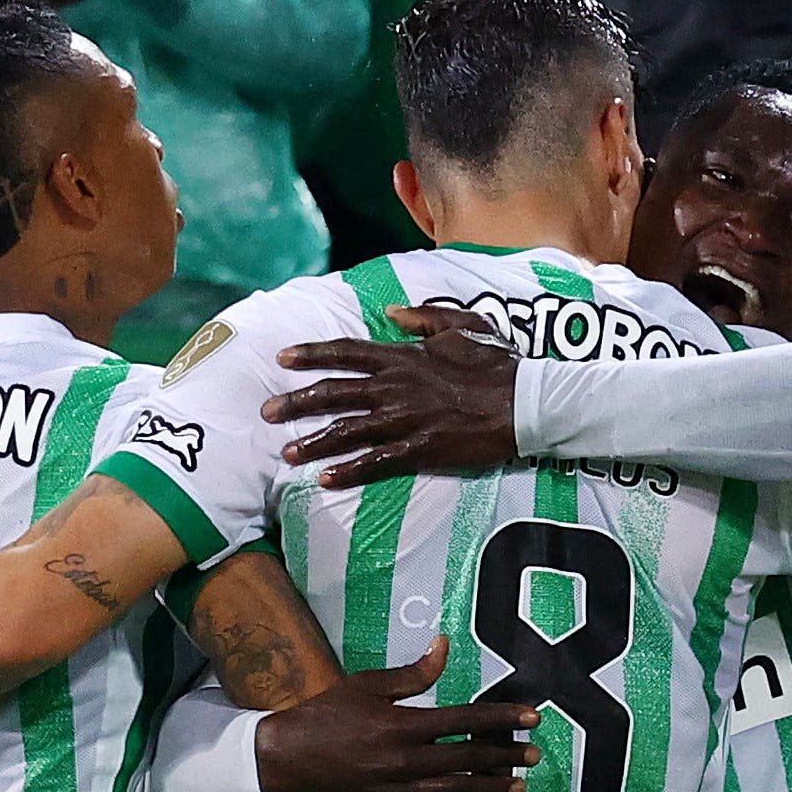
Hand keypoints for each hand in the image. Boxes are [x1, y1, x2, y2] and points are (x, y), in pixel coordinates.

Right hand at [250, 637, 540, 791]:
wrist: (286, 760)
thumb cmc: (325, 715)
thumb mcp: (366, 685)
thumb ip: (412, 674)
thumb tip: (444, 647)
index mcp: (402, 725)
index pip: (465, 722)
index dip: (502, 720)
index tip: (531, 718)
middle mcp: (405, 762)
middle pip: (468, 760)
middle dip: (505, 757)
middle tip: (534, 755)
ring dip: (490, 788)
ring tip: (517, 786)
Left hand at [263, 303, 522, 483]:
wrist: (524, 402)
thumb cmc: (496, 363)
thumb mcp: (461, 326)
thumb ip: (422, 318)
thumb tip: (390, 312)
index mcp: (403, 356)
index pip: (346, 352)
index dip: (312, 354)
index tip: (282, 357)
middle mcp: (396, 386)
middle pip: (335, 393)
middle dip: (297, 402)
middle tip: (266, 412)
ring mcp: (405, 419)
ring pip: (348, 430)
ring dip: (314, 443)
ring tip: (287, 454)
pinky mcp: (419, 449)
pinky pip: (376, 462)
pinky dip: (349, 471)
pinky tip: (326, 479)